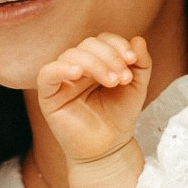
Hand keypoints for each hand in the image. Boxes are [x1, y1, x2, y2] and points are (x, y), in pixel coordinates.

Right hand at [36, 34, 150, 164]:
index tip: (133, 60)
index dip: (117, 44)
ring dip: (95, 64)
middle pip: (87, 45)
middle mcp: (76, 67)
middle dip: (109, 56)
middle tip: (123, 77)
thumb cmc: (119, 116)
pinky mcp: (48, 96)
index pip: (101, 39)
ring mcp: (61, 80)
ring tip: (113, 82)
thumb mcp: (136, 87)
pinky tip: (78, 73)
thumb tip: (138, 38)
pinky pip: (46, 74)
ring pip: (71, 55)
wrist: (109, 149)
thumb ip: (141, 63)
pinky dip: (61, 68)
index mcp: (95, 61)